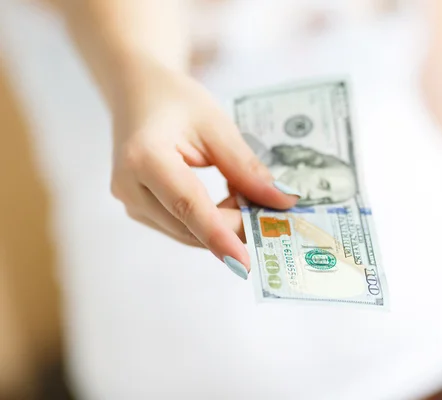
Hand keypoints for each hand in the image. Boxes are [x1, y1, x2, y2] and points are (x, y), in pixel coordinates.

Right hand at [109, 59, 298, 277]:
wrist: (136, 93)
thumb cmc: (176, 101)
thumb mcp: (217, 126)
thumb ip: (246, 167)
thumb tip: (281, 202)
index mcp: (145, 157)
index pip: (188, 205)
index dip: (219, 235)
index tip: (246, 261)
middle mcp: (130, 187)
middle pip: (189, 225)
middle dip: (234, 227)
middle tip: (273, 216)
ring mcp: (130, 202)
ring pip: (186, 232)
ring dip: (224, 225)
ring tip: (248, 200)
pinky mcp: (138, 209)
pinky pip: (181, 226)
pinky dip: (210, 221)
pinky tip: (228, 201)